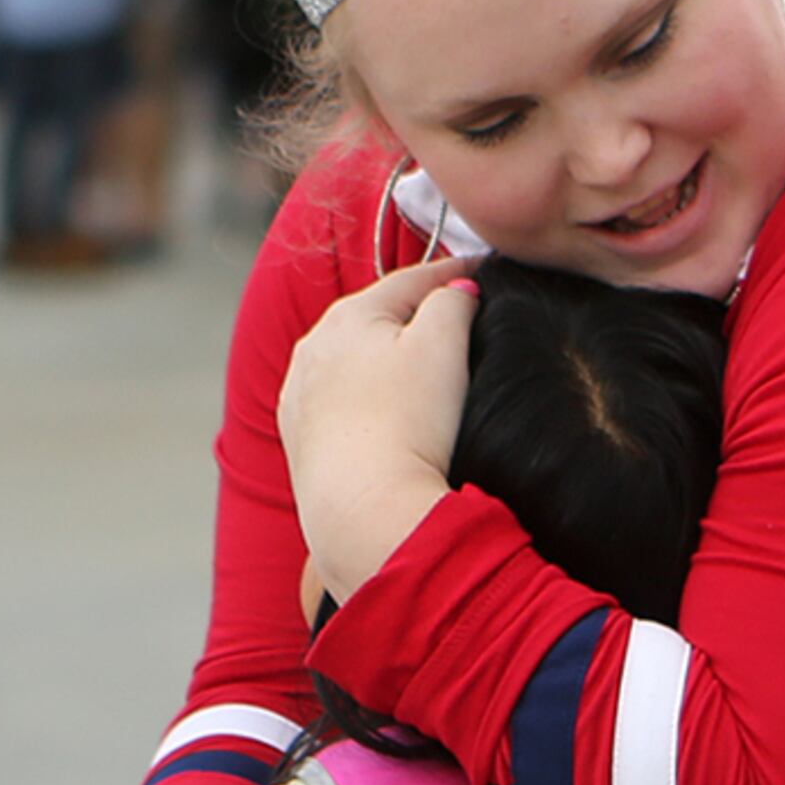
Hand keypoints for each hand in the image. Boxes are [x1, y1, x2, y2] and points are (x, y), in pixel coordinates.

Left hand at [278, 256, 475, 602]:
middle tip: (459, 317)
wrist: (364, 512)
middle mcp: (312, 349)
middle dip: (416, 315)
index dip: (454, 273)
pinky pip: (341, 404)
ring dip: (386, 358)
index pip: (411, 280)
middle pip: (377, 319)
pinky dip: (367, 399)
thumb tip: (455, 291)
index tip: (484, 272)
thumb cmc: (407, 425)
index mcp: (347, 316)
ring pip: (354, 361)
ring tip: (424, 370)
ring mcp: (300, 397)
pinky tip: (387, 414)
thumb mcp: (442, 344)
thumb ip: (451, 301)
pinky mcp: (300, 440)